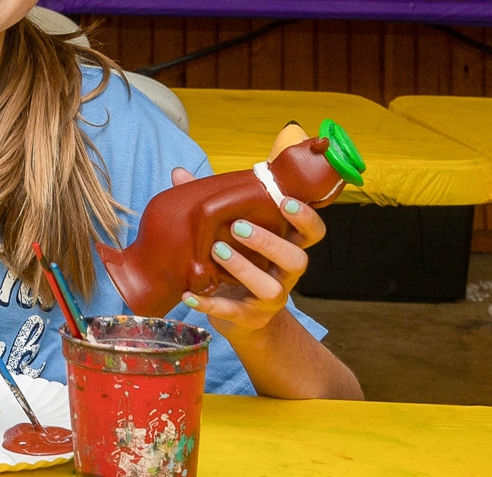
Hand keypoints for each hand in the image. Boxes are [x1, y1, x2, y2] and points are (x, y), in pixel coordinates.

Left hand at [171, 166, 322, 337]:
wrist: (240, 317)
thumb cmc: (238, 262)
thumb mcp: (229, 234)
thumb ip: (211, 205)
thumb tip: (179, 173)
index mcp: (286, 247)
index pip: (312, 233)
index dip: (305, 218)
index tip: (285, 201)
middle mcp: (285, 274)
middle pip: (296, 259)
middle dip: (269, 242)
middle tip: (238, 226)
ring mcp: (272, 299)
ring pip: (271, 288)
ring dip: (244, 268)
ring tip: (216, 251)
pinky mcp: (250, 318)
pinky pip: (233, 312)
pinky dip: (211, 304)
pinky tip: (189, 295)